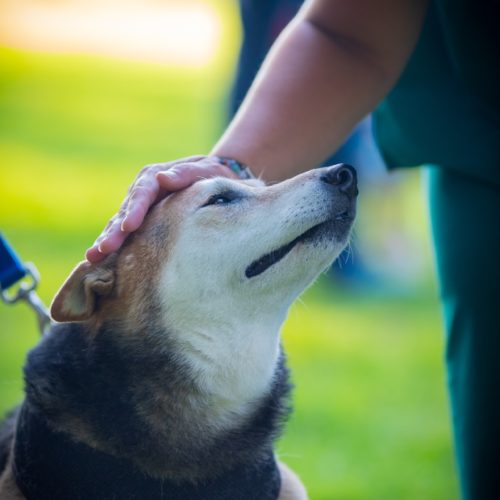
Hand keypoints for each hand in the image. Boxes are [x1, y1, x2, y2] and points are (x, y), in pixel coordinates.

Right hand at [86, 155, 237, 261]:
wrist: (213, 178)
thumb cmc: (213, 175)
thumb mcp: (206, 170)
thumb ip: (186, 174)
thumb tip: (163, 178)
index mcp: (155, 176)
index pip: (142, 193)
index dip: (135, 210)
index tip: (129, 227)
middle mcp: (142, 190)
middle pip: (125, 211)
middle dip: (114, 231)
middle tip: (103, 249)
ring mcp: (139, 206)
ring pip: (119, 223)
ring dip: (107, 240)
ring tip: (93, 257)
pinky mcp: (140, 220)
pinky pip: (124, 232)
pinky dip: (113, 244)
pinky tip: (101, 260)